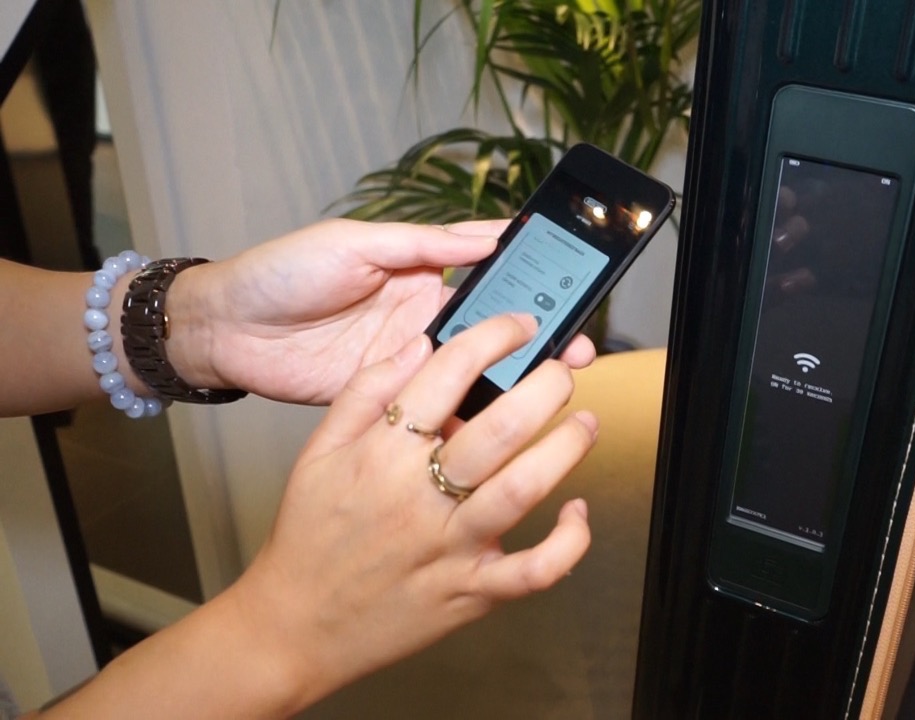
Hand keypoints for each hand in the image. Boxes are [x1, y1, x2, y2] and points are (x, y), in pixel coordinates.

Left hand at [167, 219, 596, 404]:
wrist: (224, 331)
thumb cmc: (282, 272)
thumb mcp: (355, 244)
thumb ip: (422, 244)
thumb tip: (487, 237)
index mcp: (418, 270)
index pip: (486, 269)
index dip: (528, 274)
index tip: (570, 279)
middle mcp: (421, 316)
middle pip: (492, 325)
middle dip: (537, 334)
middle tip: (575, 347)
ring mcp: (407, 360)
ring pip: (474, 369)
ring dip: (512, 377)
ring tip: (551, 384)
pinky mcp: (389, 399)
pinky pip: (437, 406)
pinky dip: (469, 414)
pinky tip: (500, 422)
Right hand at [226, 313, 595, 705]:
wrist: (294, 627)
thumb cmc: (309, 538)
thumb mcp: (318, 451)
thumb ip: (366, 390)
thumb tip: (417, 342)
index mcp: (381, 454)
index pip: (447, 374)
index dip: (492, 338)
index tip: (518, 327)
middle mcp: (419, 496)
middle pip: (500, 429)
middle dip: (545, 388)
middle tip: (562, 371)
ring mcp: (449, 547)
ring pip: (523, 489)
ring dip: (566, 450)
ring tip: (584, 424)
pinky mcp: (471, 593)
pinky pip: (534, 570)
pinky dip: (568, 542)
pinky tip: (576, 513)